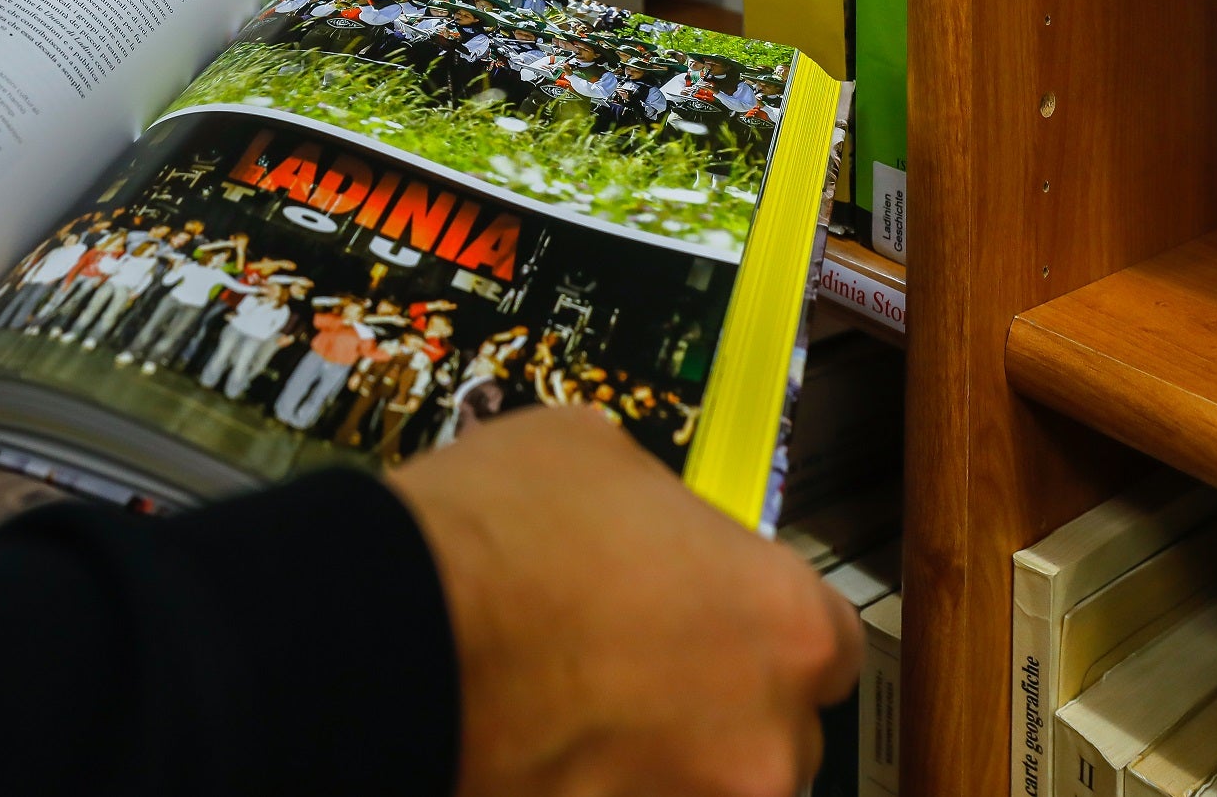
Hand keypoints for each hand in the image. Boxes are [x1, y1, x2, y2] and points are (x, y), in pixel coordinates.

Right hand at [391, 407, 860, 796]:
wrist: (384, 636)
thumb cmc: (491, 536)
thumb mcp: (593, 453)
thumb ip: (657, 505)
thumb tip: (643, 524)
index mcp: (785, 623)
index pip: (832, 647)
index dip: (764, 628)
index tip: (717, 619)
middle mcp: (762, 740)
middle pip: (773, 737)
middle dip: (713, 707)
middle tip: (629, 668)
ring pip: (697, 789)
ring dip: (655, 761)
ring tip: (567, 715)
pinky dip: (592, 790)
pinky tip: (537, 751)